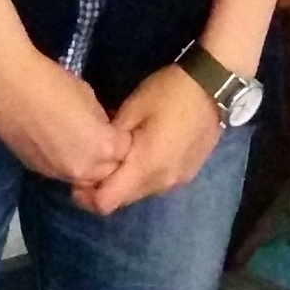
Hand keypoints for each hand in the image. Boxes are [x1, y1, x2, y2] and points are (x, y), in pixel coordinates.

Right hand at [0, 44, 129, 188]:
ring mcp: (59, 174)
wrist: (7, 82)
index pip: (126, 151)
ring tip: (74, 140)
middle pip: (107, 172)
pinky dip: (63, 162)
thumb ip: (101, 122)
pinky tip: (53, 142)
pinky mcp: (37, 171)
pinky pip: (60, 173)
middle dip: (106, 156)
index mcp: (103, 148)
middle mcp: (84, 169)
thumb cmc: (52, 82)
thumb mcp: (89, 97)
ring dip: (85, 164)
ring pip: (83, 178)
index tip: (111, 125)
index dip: (120, 137)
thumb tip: (102, 129)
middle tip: (94, 135)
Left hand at [73, 65, 223, 215]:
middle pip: (124, 199)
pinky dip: (141, 176)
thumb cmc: (168, 93)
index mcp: (146, 167)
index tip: (75, 178)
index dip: (87, 196)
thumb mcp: (132, 109)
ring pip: (141, 192)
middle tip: (89, 165)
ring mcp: (178, 180)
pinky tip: (135, 155)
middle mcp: (163, 182)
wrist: (213, 88)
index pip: (108, 202)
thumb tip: (94, 155)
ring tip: (111, 158)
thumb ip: (111, 139)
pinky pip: (156, 184)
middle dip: (103, 188)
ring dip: (123, 182)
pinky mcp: (187, 174)